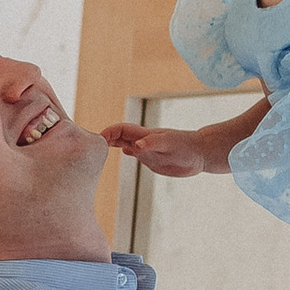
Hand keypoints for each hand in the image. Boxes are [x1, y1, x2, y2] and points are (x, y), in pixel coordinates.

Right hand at [102, 120, 233, 178]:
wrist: (201, 154)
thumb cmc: (187, 146)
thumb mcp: (169, 144)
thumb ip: (151, 144)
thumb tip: (133, 147)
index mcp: (144, 135)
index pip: (120, 130)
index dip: (108, 133)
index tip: (96, 140)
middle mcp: (142, 141)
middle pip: (119, 135)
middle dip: (104, 137)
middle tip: (88, 144)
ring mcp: (146, 150)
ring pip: (124, 144)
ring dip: (112, 143)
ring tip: (97, 149)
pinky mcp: (152, 159)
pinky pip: (135, 153)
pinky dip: (125, 151)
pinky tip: (122, 153)